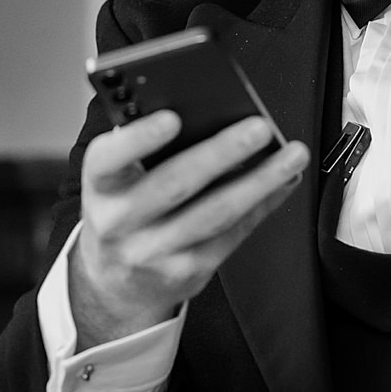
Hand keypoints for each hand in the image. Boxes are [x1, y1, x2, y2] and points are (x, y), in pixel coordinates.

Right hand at [70, 111, 308, 346]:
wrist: (115, 282)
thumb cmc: (123, 210)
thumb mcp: (116, 180)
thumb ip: (143, 148)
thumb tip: (203, 110)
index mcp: (100, 187)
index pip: (108, 160)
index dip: (139, 139)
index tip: (172, 118)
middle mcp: (120, 223)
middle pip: (174, 185)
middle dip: (221, 153)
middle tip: (258, 128)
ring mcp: (154, 253)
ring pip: (215, 214)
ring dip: (259, 181)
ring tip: (291, 155)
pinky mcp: (189, 272)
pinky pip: (234, 234)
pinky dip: (264, 204)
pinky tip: (282, 181)